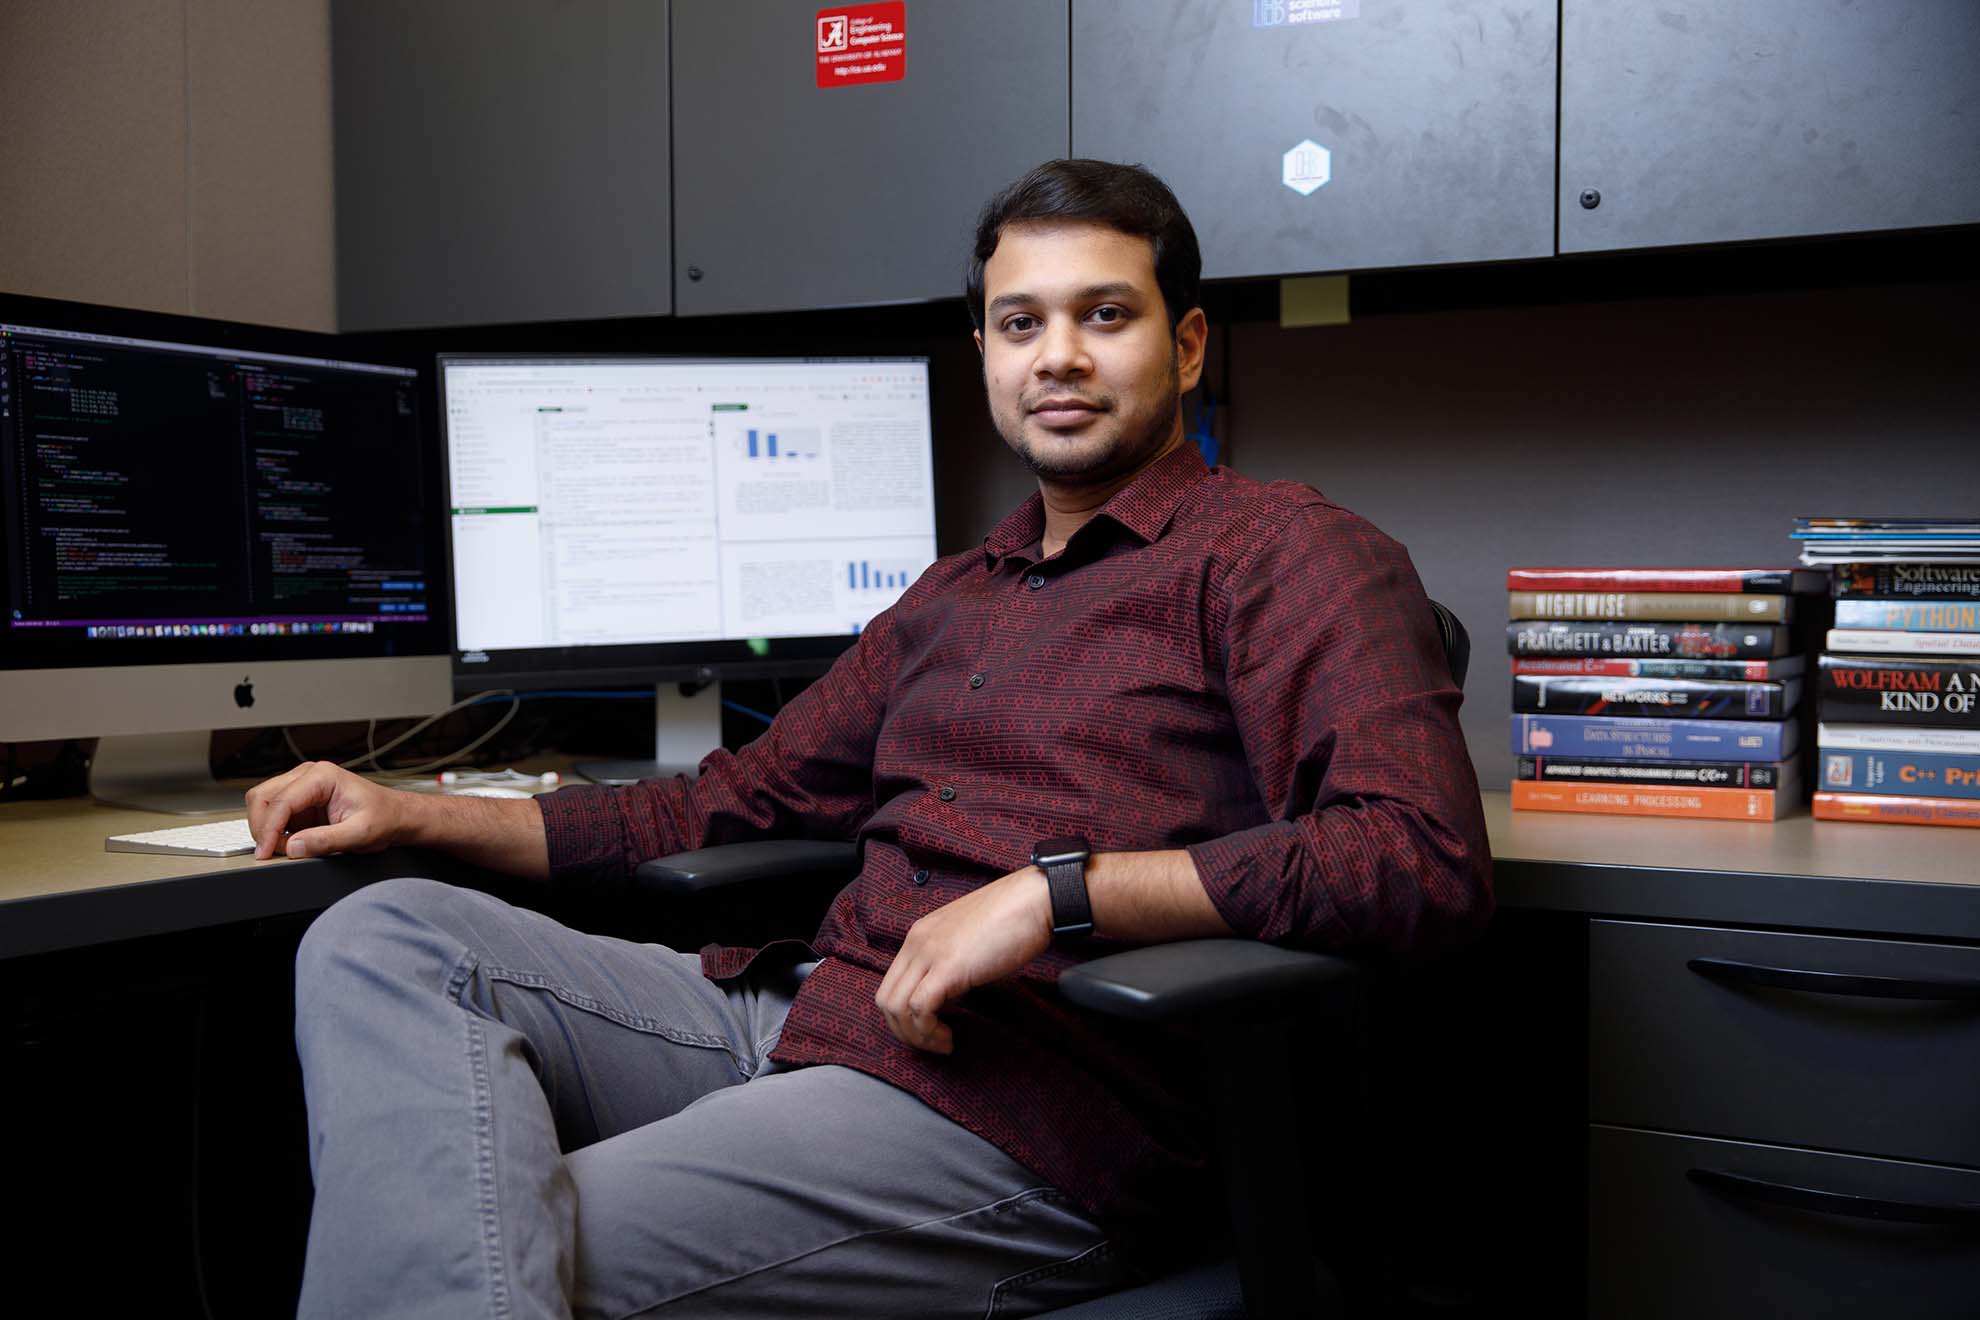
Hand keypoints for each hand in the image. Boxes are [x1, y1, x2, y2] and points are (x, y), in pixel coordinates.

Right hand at [244, 760, 412, 860]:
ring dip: (265, 828)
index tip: (266, 851)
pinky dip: (273, 831)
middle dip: (261, 826)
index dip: (268, 829)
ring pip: (263, 803)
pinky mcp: (300, 802)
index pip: (281, 801)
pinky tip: (289, 843)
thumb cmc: (385, 817)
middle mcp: (309, 776)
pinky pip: (274, 814)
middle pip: (263, 796)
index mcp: (323, 776)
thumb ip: (325, 841)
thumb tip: (292, 847)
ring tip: (284, 848)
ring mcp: (302, 787)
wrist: (396, 817)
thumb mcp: (360, 833)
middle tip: (270, 852)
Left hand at [875, 865, 1053, 1053]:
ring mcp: (930, 953)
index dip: (904, 1015)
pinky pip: (920, 1008)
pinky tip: (948, 1037)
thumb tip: (948, 995)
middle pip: (885, 998)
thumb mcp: (968, 941)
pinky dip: (928, 1031)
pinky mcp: (948, 967)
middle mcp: (918, 942)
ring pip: (896, 1007)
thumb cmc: (1014, 918)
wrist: (1035, 899)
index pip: (891, 983)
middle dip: (904, 1031)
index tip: (928, 1029)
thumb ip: (951, 962)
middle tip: (931, 1042)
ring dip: (916, 1036)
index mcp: (921, 934)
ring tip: (942, 1043)